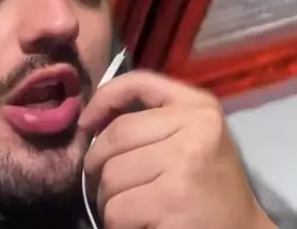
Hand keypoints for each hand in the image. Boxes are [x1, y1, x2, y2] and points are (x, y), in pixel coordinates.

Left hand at [80, 70, 275, 228]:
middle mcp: (195, 126)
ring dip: (108, 200)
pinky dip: (117, 223)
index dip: (104, 99)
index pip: (139, 83)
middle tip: (103, 185)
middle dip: (98, 164)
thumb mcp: (195, 136)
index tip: (85, 124)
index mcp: (199, 105)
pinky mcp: (172, 199)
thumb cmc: (210, 184)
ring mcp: (184, 162)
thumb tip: (94, 121)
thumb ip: (156, 121)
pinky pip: (117, 209)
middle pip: (116, 135)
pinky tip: (138, 223)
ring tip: (127, 207)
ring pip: (112, 175)